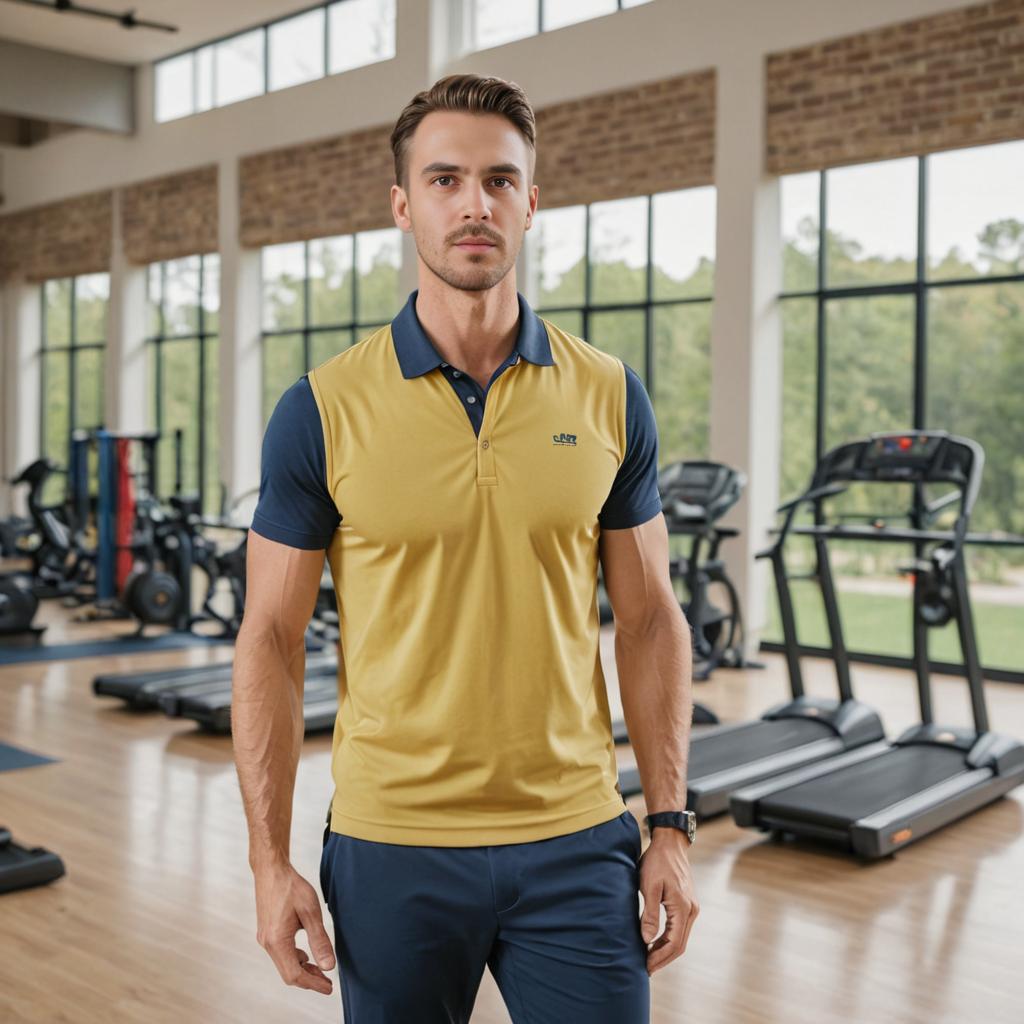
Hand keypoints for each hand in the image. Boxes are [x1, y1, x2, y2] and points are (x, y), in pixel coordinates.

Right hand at [254, 860, 336, 994]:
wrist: (271, 870)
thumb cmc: (291, 887)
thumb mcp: (311, 912)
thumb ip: (320, 940)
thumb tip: (329, 966)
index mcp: (277, 940)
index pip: (295, 974)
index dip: (313, 984)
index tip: (329, 987)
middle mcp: (267, 943)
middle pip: (288, 973)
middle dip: (309, 980)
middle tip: (328, 983)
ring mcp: (264, 938)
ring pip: (284, 964)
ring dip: (302, 970)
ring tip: (321, 970)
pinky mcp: (266, 932)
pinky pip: (280, 954)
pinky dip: (295, 959)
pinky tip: (307, 955)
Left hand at [638, 828, 698, 974]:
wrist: (670, 843)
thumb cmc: (657, 861)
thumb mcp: (649, 886)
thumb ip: (649, 914)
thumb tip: (647, 940)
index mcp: (683, 908)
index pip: (674, 944)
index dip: (659, 957)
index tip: (645, 966)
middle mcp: (691, 911)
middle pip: (679, 945)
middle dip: (662, 958)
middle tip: (646, 968)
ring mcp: (691, 907)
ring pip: (680, 938)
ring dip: (665, 950)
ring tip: (648, 958)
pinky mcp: (687, 903)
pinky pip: (679, 928)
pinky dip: (668, 939)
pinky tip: (655, 942)